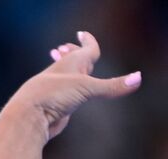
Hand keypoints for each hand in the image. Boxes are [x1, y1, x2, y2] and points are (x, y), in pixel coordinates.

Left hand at [11, 31, 140, 140]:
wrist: (28, 116)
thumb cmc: (53, 96)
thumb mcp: (87, 88)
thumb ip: (112, 86)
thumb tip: (139, 78)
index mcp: (72, 63)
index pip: (86, 49)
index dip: (87, 41)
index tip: (82, 34)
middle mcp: (65, 74)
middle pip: (73, 60)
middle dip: (73, 52)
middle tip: (68, 46)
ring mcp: (60, 90)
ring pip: (67, 77)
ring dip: (67, 69)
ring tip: (62, 64)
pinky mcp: (56, 106)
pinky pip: (65, 95)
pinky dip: (68, 90)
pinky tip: (66, 95)